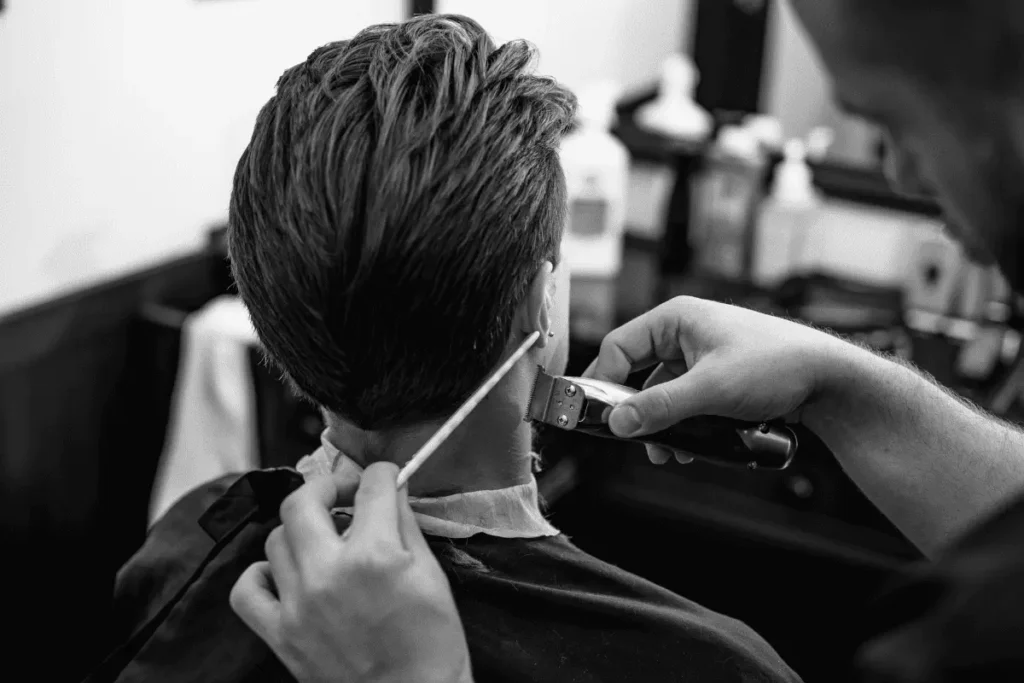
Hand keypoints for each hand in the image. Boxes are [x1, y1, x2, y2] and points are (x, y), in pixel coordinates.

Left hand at [230, 462, 472, 682]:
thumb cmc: (432, 643)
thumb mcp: (431, 575)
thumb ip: (405, 524)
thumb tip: (390, 489)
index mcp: (374, 555)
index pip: (370, 487)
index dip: (381, 475)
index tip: (384, 479)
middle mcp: (328, 573)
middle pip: (303, 501)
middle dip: (326, 486)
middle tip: (343, 495)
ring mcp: (298, 605)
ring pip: (276, 539)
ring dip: (301, 530)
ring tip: (322, 540)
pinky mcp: (280, 635)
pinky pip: (247, 590)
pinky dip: (261, 574)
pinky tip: (285, 574)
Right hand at [584, 296, 842, 464]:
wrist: (831, 380)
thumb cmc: (777, 365)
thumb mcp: (711, 388)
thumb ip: (661, 406)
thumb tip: (617, 423)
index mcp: (676, 319)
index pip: (619, 347)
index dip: (604, 381)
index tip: (598, 415)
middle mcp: (685, 334)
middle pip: (638, 374)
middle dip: (636, 411)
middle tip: (634, 439)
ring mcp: (701, 357)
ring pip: (662, 394)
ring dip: (661, 425)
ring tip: (669, 452)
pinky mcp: (717, 379)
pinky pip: (685, 403)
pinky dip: (683, 426)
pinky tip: (691, 448)